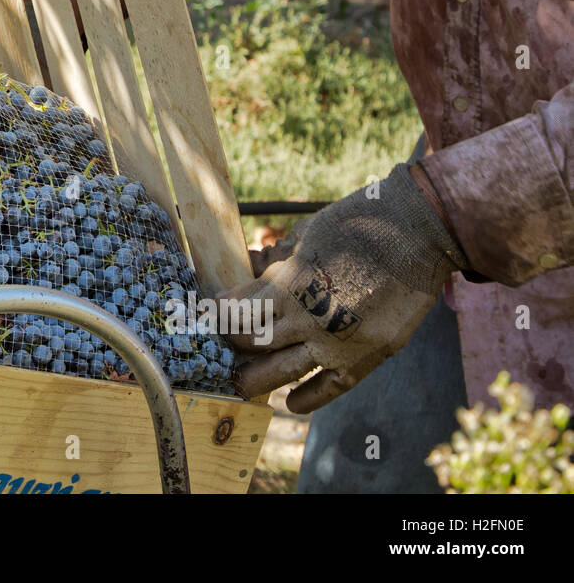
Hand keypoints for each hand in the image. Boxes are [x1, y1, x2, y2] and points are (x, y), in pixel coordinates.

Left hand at [216, 165, 466, 412]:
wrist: (420, 232)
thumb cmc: (358, 224)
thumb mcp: (305, 236)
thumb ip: (278, 265)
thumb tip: (252, 276)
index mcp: (291, 285)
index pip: (238, 314)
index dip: (218, 317)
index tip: (208, 317)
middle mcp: (312, 319)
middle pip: (254, 344)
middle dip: (232, 346)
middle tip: (219, 348)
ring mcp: (342, 341)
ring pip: (285, 373)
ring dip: (257, 379)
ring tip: (240, 383)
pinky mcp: (371, 353)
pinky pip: (333, 386)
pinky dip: (310, 398)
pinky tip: (291, 403)